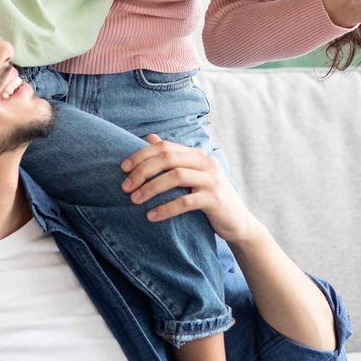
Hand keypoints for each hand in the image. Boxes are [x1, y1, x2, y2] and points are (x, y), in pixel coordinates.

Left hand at [119, 135, 263, 243]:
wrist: (238, 223)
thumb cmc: (209, 199)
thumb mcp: (192, 175)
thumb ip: (173, 157)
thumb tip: (149, 137)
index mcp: (197, 154)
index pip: (164, 146)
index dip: (141, 155)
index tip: (123, 168)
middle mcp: (206, 162)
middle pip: (168, 158)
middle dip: (143, 171)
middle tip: (125, 187)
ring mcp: (213, 180)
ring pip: (176, 176)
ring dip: (151, 188)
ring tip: (134, 200)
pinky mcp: (215, 200)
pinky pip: (186, 201)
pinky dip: (166, 208)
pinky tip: (152, 216)